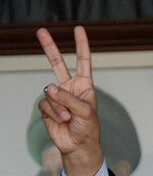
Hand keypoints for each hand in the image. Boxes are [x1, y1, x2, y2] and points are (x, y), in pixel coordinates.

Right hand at [37, 26, 102, 175]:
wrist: (77, 145)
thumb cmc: (88, 128)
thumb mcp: (85, 112)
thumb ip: (69, 99)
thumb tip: (50, 88)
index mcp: (84, 85)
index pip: (83, 62)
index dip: (81, 46)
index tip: (79, 29)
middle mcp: (70, 88)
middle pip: (57, 64)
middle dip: (49, 48)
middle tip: (41, 31)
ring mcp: (57, 96)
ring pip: (50, 92)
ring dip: (59, 106)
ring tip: (68, 118)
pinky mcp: (47, 106)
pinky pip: (45, 104)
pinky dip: (52, 113)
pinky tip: (60, 120)